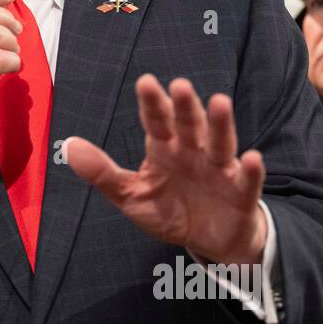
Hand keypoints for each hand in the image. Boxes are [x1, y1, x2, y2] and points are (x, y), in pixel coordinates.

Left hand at [64, 74, 266, 265]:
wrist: (209, 241)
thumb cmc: (170, 211)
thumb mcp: (131, 196)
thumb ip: (102, 173)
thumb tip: (69, 146)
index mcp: (165, 149)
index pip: (157, 122)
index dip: (152, 104)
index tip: (146, 82)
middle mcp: (193, 152)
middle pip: (189, 125)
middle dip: (185, 106)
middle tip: (180, 86)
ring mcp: (219, 170)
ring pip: (220, 143)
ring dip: (220, 124)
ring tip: (219, 102)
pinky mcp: (241, 193)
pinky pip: (247, 181)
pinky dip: (252, 171)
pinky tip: (253, 158)